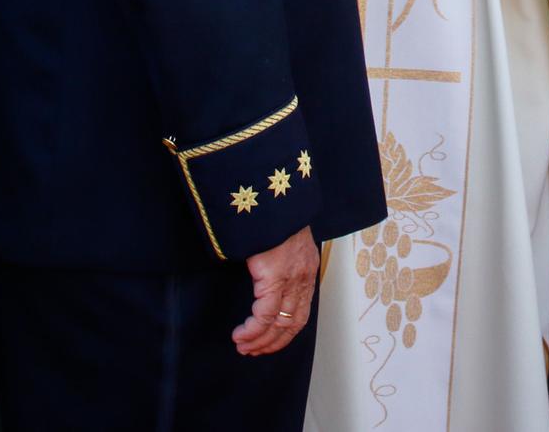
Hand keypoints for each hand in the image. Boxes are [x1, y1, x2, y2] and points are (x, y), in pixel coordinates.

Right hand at [232, 226, 316, 355]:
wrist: (274, 197)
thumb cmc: (274, 216)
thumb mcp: (284, 241)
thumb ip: (280, 262)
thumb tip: (265, 278)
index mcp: (307, 270)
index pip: (301, 313)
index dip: (285, 333)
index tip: (268, 343)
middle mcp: (304, 278)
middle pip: (292, 324)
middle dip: (272, 342)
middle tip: (252, 351)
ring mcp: (291, 278)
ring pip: (279, 324)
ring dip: (260, 340)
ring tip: (243, 346)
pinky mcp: (275, 276)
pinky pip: (265, 314)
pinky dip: (252, 330)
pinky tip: (241, 335)